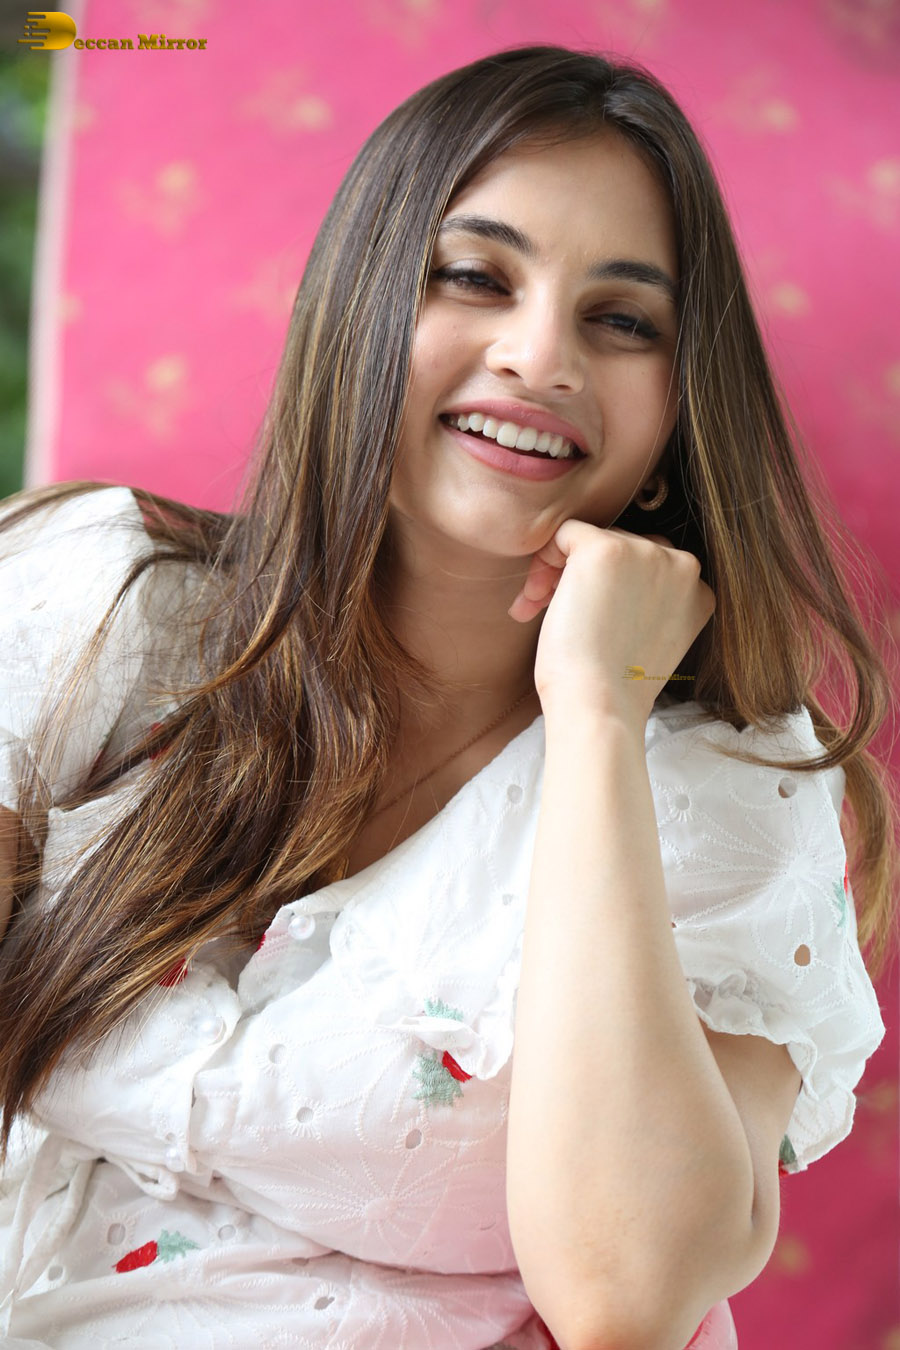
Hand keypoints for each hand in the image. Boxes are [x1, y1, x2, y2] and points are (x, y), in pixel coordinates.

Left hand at [508, 521, 715, 727]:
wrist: (598, 706)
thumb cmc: (612, 686)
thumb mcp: (648, 637)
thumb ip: (647, 600)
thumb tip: (609, 575)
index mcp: (699, 591)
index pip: (648, 565)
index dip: (610, 589)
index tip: (587, 621)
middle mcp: (683, 565)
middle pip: (621, 544)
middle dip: (581, 577)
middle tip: (551, 614)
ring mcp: (646, 553)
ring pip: (591, 538)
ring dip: (559, 571)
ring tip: (538, 610)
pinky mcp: (606, 549)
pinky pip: (565, 533)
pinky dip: (545, 559)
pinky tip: (536, 599)